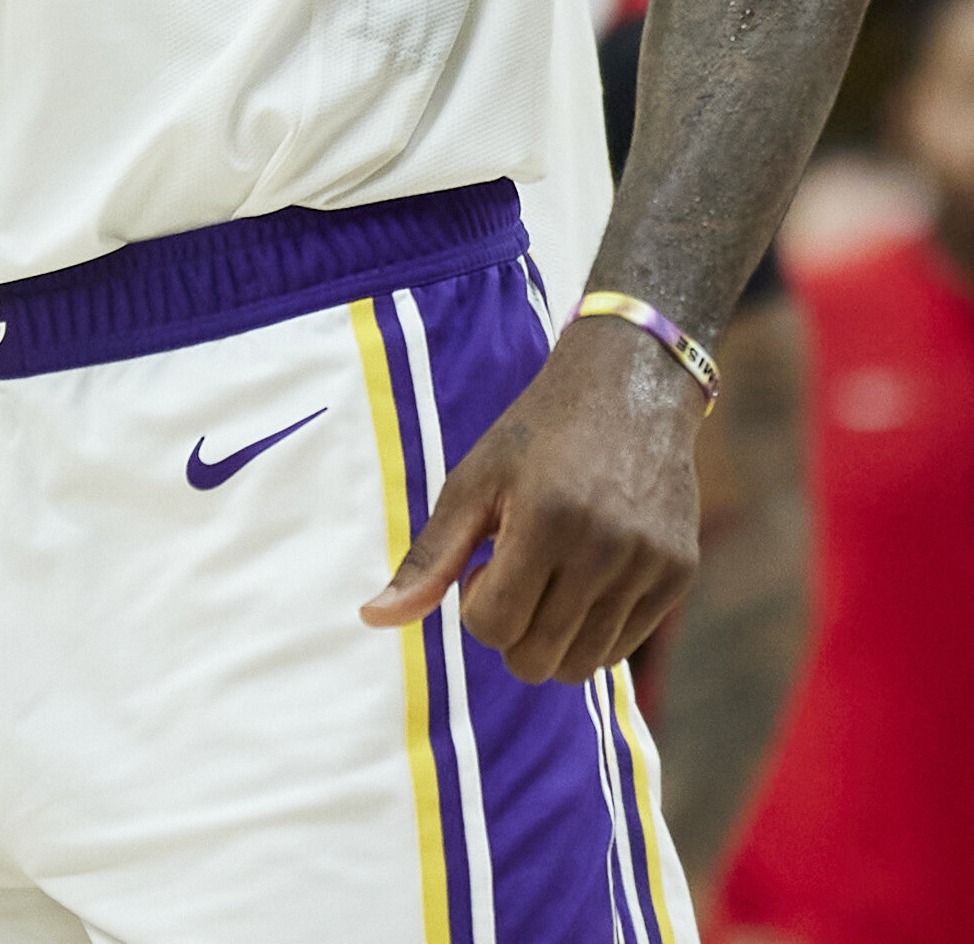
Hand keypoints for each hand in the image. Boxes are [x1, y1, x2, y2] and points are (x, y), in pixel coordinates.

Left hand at [360, 315, 702, 684]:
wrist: (629, 391)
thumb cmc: (535, 436)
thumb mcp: (471, 484)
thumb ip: (428, 558)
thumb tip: (373, 620)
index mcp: (547, 520)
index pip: (494, 627)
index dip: (475, 607)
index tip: (483, 564)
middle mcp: (607, 548)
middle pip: (539, 659)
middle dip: (510, 632)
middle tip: (513, 574)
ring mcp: (651, 565)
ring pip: (584, 664)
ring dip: (551, 638)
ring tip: (547, 577)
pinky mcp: (681, 576)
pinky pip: (624, 647)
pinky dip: (591, 631)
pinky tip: (581, 579)